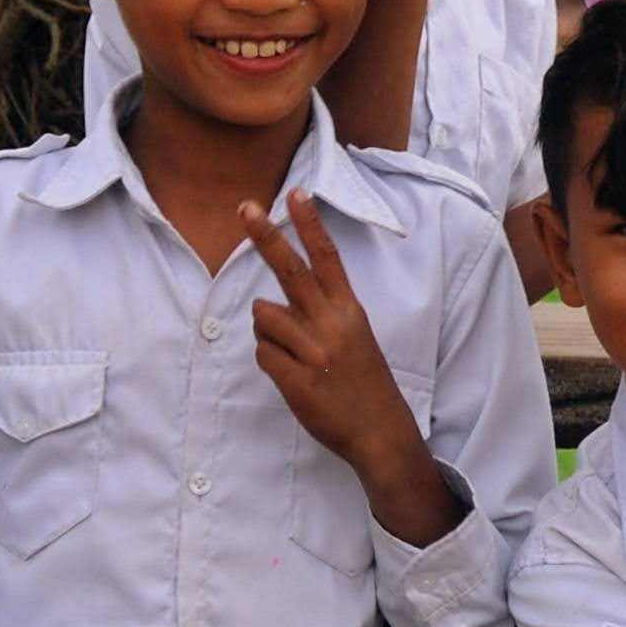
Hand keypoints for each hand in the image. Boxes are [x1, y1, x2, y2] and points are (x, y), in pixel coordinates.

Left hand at [239, 196, 422, 485]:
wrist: (380, 433)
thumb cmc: (364, 383)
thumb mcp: (353, 340)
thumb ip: (318, 317)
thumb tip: (272, 305)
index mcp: (350, 311)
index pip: (328, 258)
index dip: (310, 225)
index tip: (295, 194)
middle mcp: (332, 325)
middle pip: (292, 271)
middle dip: (266, 237)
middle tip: (245, 208)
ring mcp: (314, 351)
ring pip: (266, 316)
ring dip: (268, 329)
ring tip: (292, 352)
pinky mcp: (297, 379)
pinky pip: (263, 353)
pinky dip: (269, 359)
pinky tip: (292, 374)